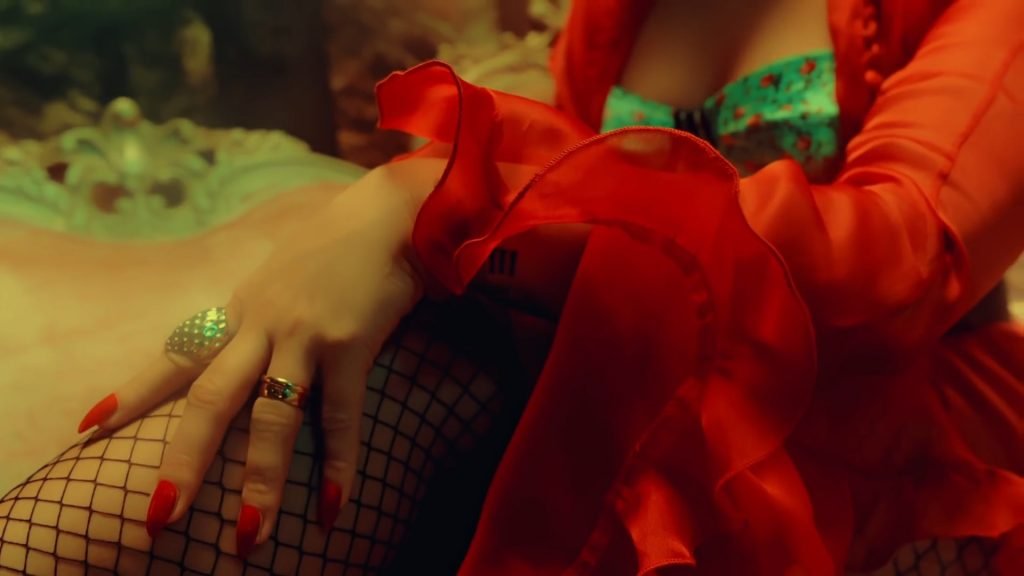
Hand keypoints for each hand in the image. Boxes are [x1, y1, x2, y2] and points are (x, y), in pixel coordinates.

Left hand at [76, 159, 441, 556]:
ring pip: (271, 416)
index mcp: (241, 310)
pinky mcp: (350, 343)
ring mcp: (304, 334)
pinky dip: (338, 463)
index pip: (176, 355)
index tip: (90, 426)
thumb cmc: (336, 249)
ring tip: (250, 534)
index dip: (133, 393)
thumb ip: (257, 317)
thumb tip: (240, 353)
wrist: (389, 217)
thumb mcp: (280, 278)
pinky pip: (341, 414)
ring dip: (260, 479)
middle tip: (160, 514)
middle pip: (210, 399)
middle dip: (183, 459)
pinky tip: (332, 506)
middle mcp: (262, 324)